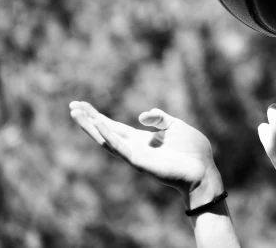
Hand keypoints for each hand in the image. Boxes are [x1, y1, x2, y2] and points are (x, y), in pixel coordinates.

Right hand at [68, 101, 223, 200]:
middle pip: (105, 132)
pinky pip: (121, 148)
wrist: (203, 171)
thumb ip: (159, 119)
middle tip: (71, 106)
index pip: (114, 126)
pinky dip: (109, 136)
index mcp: (142, 140)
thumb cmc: (192, 151)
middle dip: (88, 120)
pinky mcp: (140, 162)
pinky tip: (98, 124)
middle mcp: (134, 148)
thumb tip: (141, 116)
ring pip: (106, 140)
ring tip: (76, 114)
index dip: (98, 116)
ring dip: (91, 127)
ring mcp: (135, 156)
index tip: (83, 105)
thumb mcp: (176, 126)